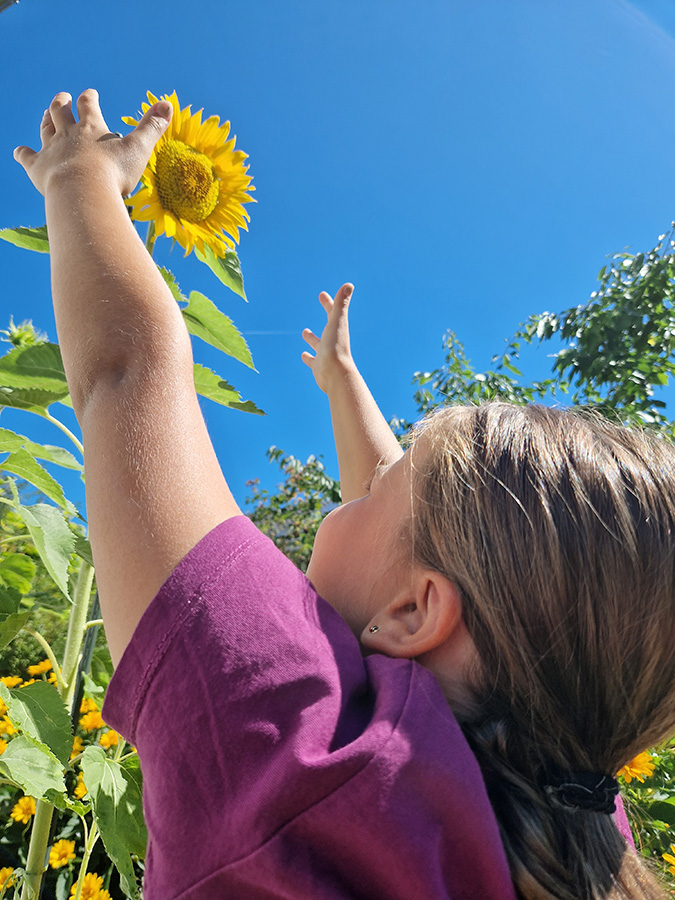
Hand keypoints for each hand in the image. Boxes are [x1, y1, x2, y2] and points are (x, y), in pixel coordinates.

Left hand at [13, 89, 171, 196]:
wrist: (83, 192)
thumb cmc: (113, 172)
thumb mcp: (138, 148)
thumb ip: (152, 128)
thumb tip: (168, 104)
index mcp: (91, 127)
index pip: (89, 105)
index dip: (89, 99)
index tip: (90, 94)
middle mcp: (68, 134)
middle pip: (61, 111)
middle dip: (62, 103)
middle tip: (63, 98)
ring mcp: (51, 150)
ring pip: (45, 128)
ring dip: (45, 120)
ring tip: (46, 115)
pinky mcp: (37, 167)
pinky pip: (26, 156)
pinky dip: (22, 152)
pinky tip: (20, 151)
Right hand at [301, 283, 354, 393]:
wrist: (336, 375)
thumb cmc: (336, 348)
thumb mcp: (337, 322)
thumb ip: (341, 304)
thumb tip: (349, 284)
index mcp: (337, 330)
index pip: (334, 312)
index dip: (329, 303)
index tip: (322, 295)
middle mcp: (332, 341)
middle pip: (329, 324)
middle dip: (327, 312)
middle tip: (322, 303)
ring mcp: (325, 354)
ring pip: (318, 344)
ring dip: (312, 338)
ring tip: (305, 332)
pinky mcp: (318, 367)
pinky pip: (312, 361)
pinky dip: (308, 357)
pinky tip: (303, 356)